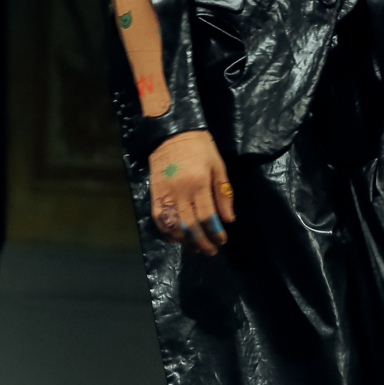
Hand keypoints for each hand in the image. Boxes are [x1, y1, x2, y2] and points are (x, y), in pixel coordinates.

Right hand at [149, 130, 233, 254]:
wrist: (171, 133)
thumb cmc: (200, 148)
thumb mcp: (218, 166)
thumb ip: (223, 193)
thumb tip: (229, 219)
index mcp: (199, 184)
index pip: (207, 217)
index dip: (215, 233)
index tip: (222, 240)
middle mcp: (180, 192)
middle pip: (191, 226)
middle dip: (202, 242)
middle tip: (210, 250)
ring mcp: (165, 195)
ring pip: (174, 226)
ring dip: (185, 241)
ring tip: (195, 247)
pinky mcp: (154, 195)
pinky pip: (159, 219)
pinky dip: (168, 232)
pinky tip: (178, 237)